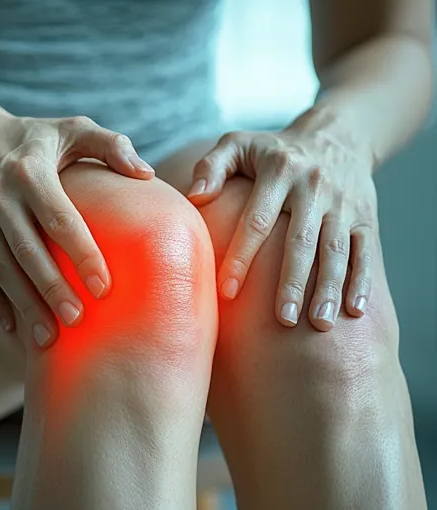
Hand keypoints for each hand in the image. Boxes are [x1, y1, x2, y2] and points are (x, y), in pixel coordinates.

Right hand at [0, 104, 154, 348]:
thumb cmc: (31, 138)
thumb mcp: (71, 128)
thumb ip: (111, 145)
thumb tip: (147, 175)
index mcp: (30, 171)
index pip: (60, 219)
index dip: (82, 254)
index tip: (105, 288)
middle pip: (27, 251)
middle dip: (51, 289)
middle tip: (78, 320)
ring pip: (1, 269)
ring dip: (24, 306)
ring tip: (49, 339)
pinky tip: (15, 330)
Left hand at [186, 129, 376, 330]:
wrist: (336, 137)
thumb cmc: (272, 150)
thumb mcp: (237, 144)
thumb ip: (210, 166)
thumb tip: (194, 197)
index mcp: (279, 172)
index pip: (257, 220)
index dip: (241, 256)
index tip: (227, 291)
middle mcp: (313, 188)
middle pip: (300, 242)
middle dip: (291, 283)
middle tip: (281, 320)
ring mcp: (342, 204)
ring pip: (335, 251)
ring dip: (328, 288)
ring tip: (318, 324)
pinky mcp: (364, 217)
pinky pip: (364, 252)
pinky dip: (361, 280)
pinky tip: (354, 310)